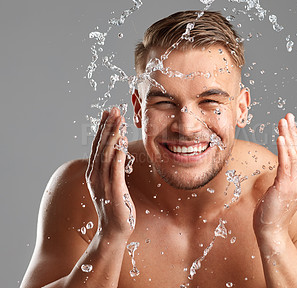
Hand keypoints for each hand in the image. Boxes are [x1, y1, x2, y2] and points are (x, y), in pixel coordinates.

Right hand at [85, 107, 135, 239]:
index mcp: (93, 173)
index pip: (97, 146)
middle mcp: (95, 175)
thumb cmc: (115, 207)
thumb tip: (118, 151)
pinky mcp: (113, 190)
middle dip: (107, 126)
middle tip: (114, 109)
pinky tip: (122, 141)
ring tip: (118, 119)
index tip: (108, 112)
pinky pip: (114, 168)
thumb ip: (112, 169)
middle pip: (100, 145)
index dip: (102, 128)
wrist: (114, 231)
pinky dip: (117, 153)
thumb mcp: (111, 184)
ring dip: (112, 135)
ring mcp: (102, 183)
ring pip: (106, 153)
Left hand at [253, 113, 296, 238]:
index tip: (290, 124)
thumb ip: (283, 178)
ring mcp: (295, 184)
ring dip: (288, 135)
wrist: (271, 230)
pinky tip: (280, 137)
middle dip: (293, 131)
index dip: (295, 138)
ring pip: (293, 154)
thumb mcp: (279, 191)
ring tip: (283, 121)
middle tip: (288, 115)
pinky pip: (285, 163)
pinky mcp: (285, 186)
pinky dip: (283, 148)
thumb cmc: (271, 211)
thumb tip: (280, 168)